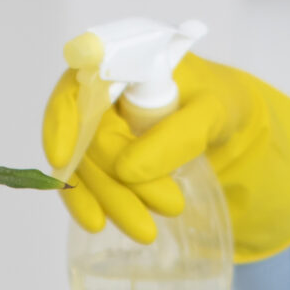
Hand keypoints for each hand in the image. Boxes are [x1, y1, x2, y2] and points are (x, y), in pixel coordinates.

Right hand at [41, 53, 289, 262]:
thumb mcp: (213, 112)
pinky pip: (84, 176)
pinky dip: (92, 201)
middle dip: (112, 180)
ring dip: (108, 199)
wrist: (229, 119)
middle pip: (85, 135)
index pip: (76, 85)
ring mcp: (97, 119)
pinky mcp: (101, 149)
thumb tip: (128, 171)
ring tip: (146, 232)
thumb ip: (178, 135)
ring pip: (84, 162)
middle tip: (164, 211)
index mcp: (122, 57)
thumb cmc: (221, 101)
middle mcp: (99, 85)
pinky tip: (101, 224)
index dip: (61, 121)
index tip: (60, 158)